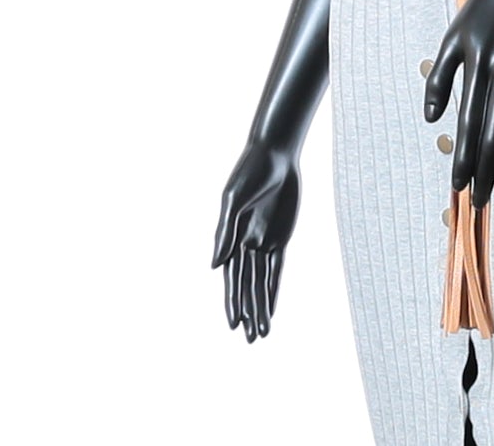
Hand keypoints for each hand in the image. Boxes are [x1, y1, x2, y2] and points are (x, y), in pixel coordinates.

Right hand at [211, 140, 300, 341]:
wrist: (275, 153)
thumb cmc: (250, 172)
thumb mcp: (234, 200)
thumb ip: (225, 232)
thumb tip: (213, 266)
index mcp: (230, 237)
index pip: (231, 277)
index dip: (233, 301)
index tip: (234, 324)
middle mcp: (244, 243)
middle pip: (247, 286)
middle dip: (249, 312)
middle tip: (252, 340)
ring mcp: (262, 240)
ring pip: (262, 282)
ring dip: (262, 307)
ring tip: (263, 333)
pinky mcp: (280, 236)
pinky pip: (277, 268)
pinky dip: (274, 288)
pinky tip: (272, 307)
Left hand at [424, 0, 493, 206]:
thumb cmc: (487, 3)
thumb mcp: (454, 33)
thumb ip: (440, 76)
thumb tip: (434, 119)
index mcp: (475, 63)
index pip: (467, 123)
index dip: (462, 158)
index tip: (457, 186)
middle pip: (492, 133)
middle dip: (483, 171)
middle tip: (479, 201)